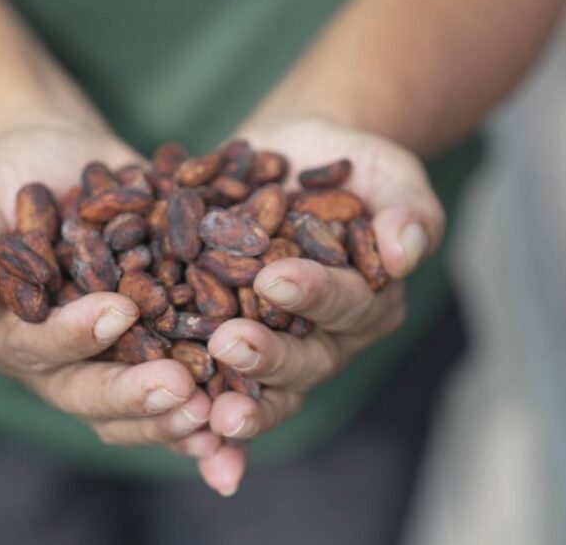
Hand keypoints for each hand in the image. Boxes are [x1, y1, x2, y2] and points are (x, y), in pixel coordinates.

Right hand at [0, 124, 220, 455]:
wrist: (61, 164)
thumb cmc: (7, 177)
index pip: (32, 347)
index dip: (72, 336)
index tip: (117, 313)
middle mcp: (48, 364)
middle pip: (86, 394)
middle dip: (134, 395)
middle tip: (181, 388)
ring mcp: (99, 365)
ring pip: (132, 411)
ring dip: (174, 418)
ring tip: (218, 413)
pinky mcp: (144, 354)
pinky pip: (172, 392)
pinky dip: (205, 408)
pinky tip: (238, 421)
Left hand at [193, 116, 444, 494]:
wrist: (301, 157)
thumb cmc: (358, 166)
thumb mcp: (392, 177)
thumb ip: (409, 213)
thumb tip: (405, 251)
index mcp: (369, 304)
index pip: (345, 305)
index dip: (313, 296)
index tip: (274, 279)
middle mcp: (326, 338)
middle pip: (302, 361)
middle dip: (265, 357)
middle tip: (226, 343)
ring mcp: (276, 345)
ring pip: (257, 384)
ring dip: (228, 397)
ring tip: (191, 400)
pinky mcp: (228, 337)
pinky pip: (211, 377)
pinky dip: (191, 399)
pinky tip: (157, 408)